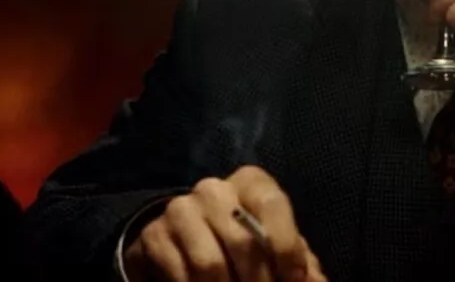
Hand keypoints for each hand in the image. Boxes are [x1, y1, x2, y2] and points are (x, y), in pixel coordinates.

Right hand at [123, 165, 326, 281]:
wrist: (187, 239)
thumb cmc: (245, 240)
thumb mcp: (275, 245)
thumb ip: (298, 262)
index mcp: (251, 183)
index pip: (272, 206)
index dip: (286, 248)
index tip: (293, 279)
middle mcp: (215, 189)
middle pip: (243, 241)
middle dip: (259, 281)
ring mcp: (181, 210)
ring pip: (210, 264)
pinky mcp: (156, 235)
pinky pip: (182, 276)